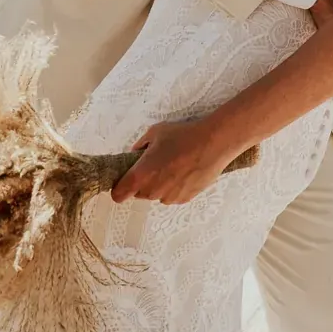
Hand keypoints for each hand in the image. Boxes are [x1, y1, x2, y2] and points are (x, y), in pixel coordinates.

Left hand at [111, 119, 238, 204]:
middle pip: (138, 194)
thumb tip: (135, 154)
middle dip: (142, 183)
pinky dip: (174, 188)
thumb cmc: (183, 136)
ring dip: (159, 186)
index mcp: (141, 174)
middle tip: (155, 165)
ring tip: (173, 167)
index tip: (124, 181)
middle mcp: (153, 190)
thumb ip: (140, 146)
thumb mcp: (155, 132)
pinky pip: (172, 196)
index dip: (119, 188)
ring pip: (157, 195)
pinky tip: (184, 172)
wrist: (213, 143)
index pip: (118, 194)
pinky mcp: (184, 199)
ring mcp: (170, 197)